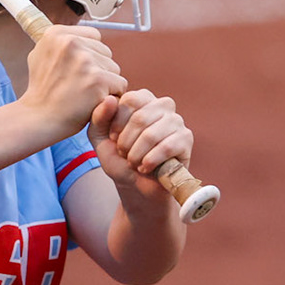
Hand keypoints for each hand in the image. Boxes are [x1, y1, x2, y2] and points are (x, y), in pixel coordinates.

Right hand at [17, 25, 124, 137]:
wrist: (38, 118)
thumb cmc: (41, 91)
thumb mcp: (40, 55)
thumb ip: (60, 43)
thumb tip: (81, 36)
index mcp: (57, 33)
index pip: (94, 36)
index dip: (90, 55)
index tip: (78, 70)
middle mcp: (71, 42)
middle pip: (106, 52)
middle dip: (98, 69)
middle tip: (79, 86)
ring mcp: (85, 60)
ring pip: (114, 68)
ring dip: (106, 83)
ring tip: (85, 95)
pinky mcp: (97, 80)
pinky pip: (120, 84)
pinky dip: (112, 96)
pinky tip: (94, 103)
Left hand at [89, 89, 192, 204]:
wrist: (136, 186)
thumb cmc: (119, 158)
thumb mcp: (100, 138)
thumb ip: (99, 117)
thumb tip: (110, 99)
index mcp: (142, 98)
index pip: (130, 99)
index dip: (117, 124)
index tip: (113, 140)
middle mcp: (162, 105)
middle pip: (140, 117)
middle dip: (126, 143)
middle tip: (124, 155)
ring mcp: (176, 120)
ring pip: (151, 135)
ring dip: (137, 155)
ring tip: (134, 163)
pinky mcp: (186, 139)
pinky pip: (167, 147)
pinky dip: (151, 161)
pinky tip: (145, 168)